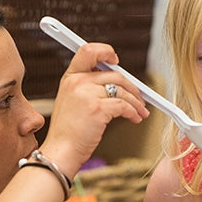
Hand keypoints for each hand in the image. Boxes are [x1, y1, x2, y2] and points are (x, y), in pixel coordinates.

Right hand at [41, 42, 148, 177]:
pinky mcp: (98, 108)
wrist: (61, 151)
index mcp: (70, 77)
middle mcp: (78, 82)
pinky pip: (124, 105)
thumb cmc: (68, 132)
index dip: (105, 51)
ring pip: (123, 90)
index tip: (116, 60)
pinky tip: (134, 119)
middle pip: (115, 73)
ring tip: (140, 112)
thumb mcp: (71, 101)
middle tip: (139, 98)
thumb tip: (115, 82)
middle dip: (132, 87)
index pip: (88, 51)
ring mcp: (87, 94)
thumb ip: (87, 87)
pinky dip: (133, 112)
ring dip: (136, 102)